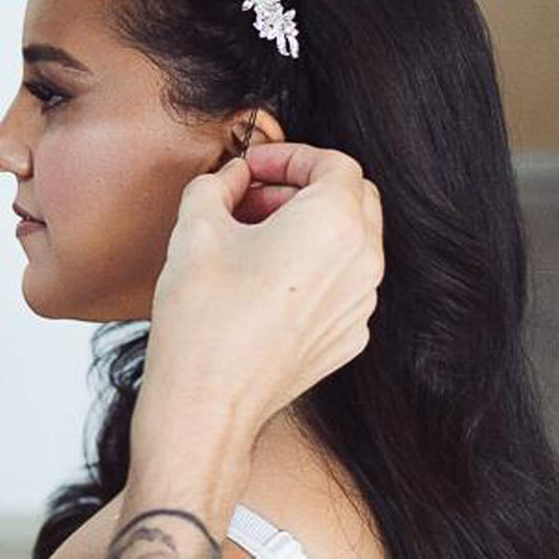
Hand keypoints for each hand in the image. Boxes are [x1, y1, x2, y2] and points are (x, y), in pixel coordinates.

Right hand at [135, 143, 384, 457]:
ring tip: (257, 241)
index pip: (335, 164)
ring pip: (353, 242)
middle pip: (354, 198)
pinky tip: (269, 282)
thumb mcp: (196, 227)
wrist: (208, 402)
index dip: (292, 156)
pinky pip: (345, 284)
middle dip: (306, 188)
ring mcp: (361, 304)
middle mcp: (363, 262)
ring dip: (312, 228)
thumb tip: (232, 176)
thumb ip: (217, 183)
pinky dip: (317, 268)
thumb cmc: (202, 316)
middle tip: (256, 199)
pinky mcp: (350, 337)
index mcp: (334, 223)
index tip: (256, 168)